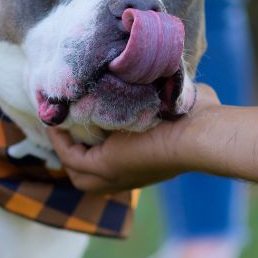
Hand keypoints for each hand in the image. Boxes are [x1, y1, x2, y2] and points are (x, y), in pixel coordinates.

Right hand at [48, 83, 220, 192]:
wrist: (201, 132)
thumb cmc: (198, 119)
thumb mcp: (174, 107)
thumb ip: (163, 97)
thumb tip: (160, 80)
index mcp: (142, 166)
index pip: (108, 165)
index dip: (92, 144)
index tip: (83, 118)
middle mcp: (126, 177)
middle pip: (85, 175)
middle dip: (71, 150)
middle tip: (64, 123)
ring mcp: (114, 176)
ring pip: (75, 171)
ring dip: (63, 146)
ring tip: (57, 119)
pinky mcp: (105, 166)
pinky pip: (70, 157)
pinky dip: (60, 140)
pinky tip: (57, 119)